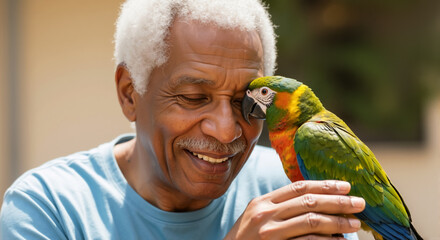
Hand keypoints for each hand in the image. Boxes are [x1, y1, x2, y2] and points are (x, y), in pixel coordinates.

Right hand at [224, 180, 364, 239]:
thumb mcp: (257, 218)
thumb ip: (279, 208)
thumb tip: (314, 202)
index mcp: (263, 202)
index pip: (299, 187)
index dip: (324, 185)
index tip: (346, 186)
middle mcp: (265, 213)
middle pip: (309, 201)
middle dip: (337, 202)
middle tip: (359, 203)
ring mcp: (268, 232)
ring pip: (311, 221)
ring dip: (337, 222)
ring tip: (355, 223)